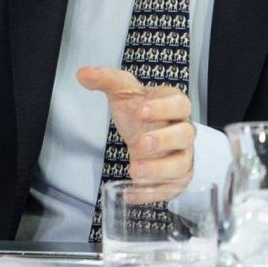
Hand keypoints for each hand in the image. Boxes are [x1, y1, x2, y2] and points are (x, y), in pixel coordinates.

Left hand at [77, 65, 195, 184]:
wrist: (146, 136)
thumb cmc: (139, 112)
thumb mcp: (123, 93)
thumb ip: (106, 80)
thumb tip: (82, 73)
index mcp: (175, 106)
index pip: (179, 103)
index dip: (163, 107)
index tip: (141, 111)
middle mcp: (184, 131)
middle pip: (185, 134)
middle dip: (164, 140)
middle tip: (140, 144)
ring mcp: (183, 156)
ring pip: (182, 164)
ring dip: (159, 170)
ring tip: (134, 171)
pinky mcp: (177, 179)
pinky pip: (170, 188)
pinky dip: (151, 193)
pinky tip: (130, 193)